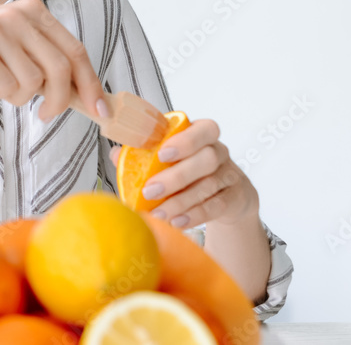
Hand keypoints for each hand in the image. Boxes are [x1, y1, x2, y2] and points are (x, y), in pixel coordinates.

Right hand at [0, 0, 107, 120]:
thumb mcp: (13, 44)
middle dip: (59, 100)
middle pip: (59, 69)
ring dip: (19, 96)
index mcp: (33, 11)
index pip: (75, 50)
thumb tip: (86, 94)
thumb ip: (45, 59)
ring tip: (0, 83)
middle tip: (46, 115)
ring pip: (32, 83)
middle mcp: (17, 15)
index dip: (90, 83)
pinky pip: (6, 88)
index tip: (100, 110)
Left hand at [109, 117, 258, 227]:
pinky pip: (216, 206)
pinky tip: (177, 221)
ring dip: (180, 201)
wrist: (227, 194)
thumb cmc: (192, 171)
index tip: (162, 153)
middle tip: (150, 190)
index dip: (185, 141)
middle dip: (176, 176)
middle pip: (206, 159)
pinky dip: (195, 215)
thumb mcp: (171, 159)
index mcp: (202, 135)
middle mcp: (218, 152)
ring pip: (208, 185)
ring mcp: (229, 175)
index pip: (204, 129)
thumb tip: (117, 154)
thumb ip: (144, 154)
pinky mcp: (234, 198)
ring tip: (159, 213)